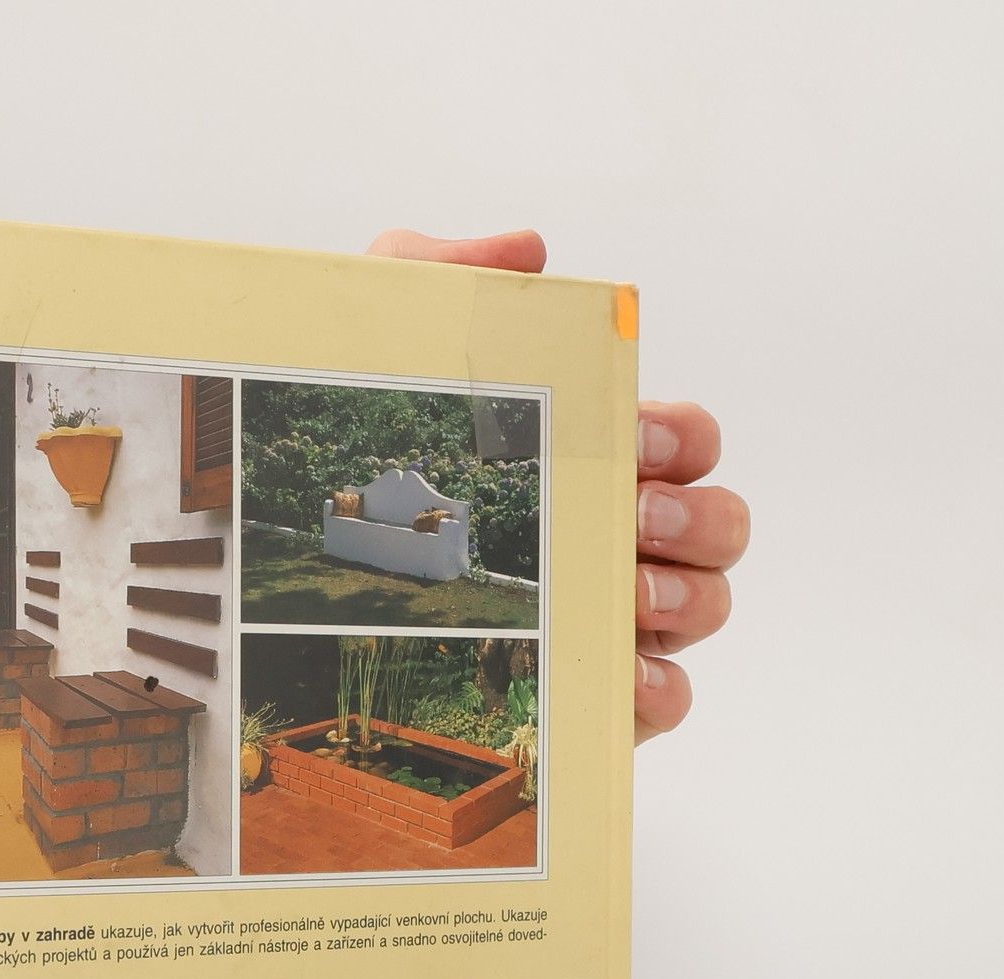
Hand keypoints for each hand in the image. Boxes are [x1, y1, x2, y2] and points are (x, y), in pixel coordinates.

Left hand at [367, 228, 748, 741]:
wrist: (285, 597)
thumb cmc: (351, 464)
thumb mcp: (381, 353)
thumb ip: (442, 274)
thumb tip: (530, 253)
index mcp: (586, 461)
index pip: (686, 443)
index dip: (685, 439)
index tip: (639, 442)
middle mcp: (609, 540)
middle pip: (718, 526)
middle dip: (698, 518)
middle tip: (633, 517)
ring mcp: (605, 620)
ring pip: (706, 608)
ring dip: (687, 598)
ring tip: (626, 596)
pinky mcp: (584, 694)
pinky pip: (664, 700)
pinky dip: (663, 687)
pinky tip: (626, 673)